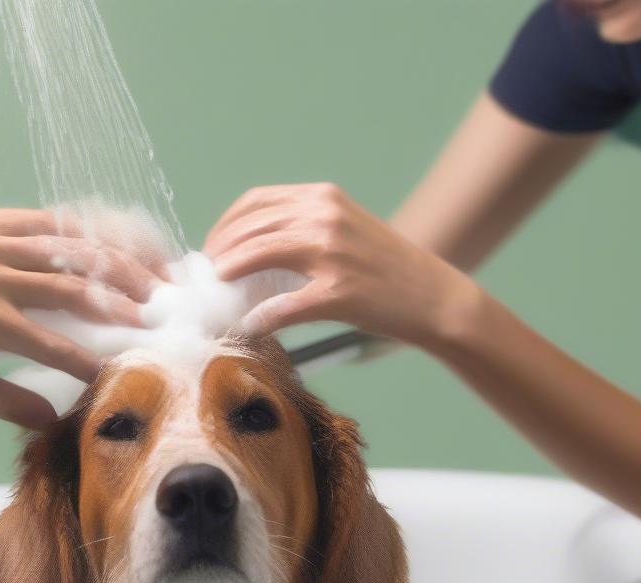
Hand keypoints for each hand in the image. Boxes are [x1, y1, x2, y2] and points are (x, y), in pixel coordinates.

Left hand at [0, 209, 163, 427]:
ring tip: (152, 274)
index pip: (56, 344)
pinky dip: (81, 230)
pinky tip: (109, 241)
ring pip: (69, 248)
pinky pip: (44, 221)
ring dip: (116, 262)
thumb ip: (4, 401)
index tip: (120, 373)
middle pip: (77, 287)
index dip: (93, 362)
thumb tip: (54, 420)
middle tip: (159, 317)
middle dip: (124, 304)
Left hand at [204, 183, 479, 346]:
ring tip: (218, 290)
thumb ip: (303, 230)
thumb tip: (252, 250)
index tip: (213, 245)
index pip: (256, 202)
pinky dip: (259, 318)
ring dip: (230, 273)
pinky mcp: (338, 293)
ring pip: (259, 256)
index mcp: (324, 198)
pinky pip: (283, 306)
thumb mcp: (345, 230)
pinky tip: (249, 326)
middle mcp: (325, 218)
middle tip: (208, 272)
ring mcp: (332, 254)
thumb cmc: (386, 269)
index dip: (225, 224)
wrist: (432, 297)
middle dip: (220, 251)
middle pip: (250, 228)